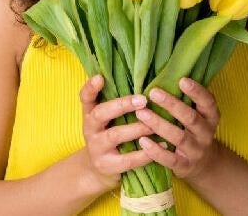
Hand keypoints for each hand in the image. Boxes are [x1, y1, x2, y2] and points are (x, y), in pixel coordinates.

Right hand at [78, 74, 154, 190]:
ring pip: (114, 135)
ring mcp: (97, 148)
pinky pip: (127, 159)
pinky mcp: (107, 165)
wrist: (99, 169)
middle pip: (100, 113)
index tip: (100, 77)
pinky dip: (145, 153)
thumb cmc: (110, 135)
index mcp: (90, 113)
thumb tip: (145, 79)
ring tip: (154, 124)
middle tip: (143, 100)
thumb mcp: (107, 119)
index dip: (91, 88)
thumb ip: (118, 103)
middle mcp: (90, 129)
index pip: (85, 97)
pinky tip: (162, 145)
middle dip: (121, 105)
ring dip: (136, 129)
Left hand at [135, 77, 220, 181]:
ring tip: (140, 113)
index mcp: (210, 117)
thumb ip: (187, 99)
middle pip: (190, 118)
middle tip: (153, 92)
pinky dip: (156, 151)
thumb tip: (165, 71)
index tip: (182, 80)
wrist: (204, 164)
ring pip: (178, 137)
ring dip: (159, 124)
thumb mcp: (198, 114)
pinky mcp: (185, 166)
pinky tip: (142, 141)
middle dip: (172, 105)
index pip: (208, 102)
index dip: (197, 92)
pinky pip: (170, 159)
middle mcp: (205, 133)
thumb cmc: (193, 130)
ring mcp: (196, 151)